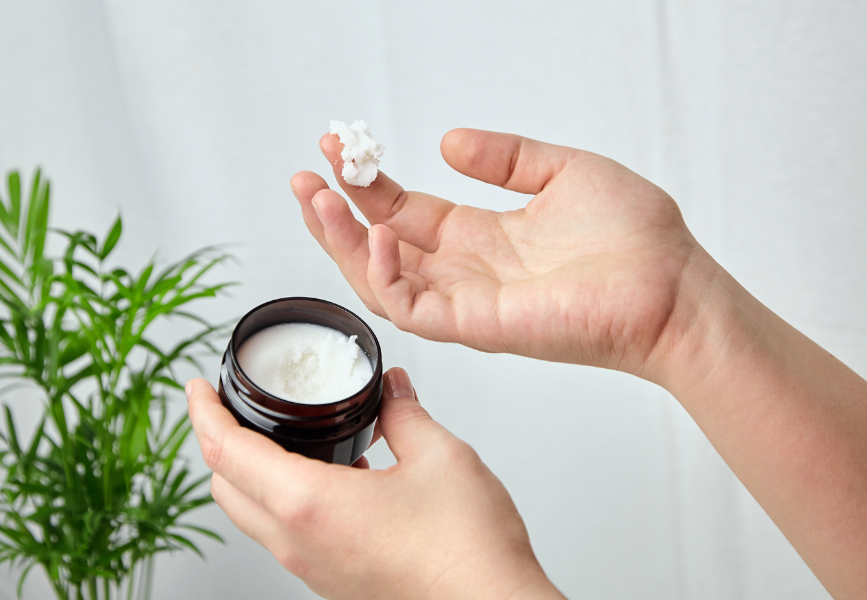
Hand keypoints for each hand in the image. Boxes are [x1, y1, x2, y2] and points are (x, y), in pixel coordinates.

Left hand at [186, 369, 563, 599]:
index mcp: (310, 505)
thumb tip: (393, 390)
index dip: (204, 413)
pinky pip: (286, 537)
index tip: (198, 387)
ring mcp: (314, 570)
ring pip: (253, 517)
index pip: (227, 453)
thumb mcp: (440, 457)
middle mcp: (299, 544)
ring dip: (250, 474)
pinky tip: (329, 478)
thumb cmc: (466, 552)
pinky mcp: (334, 582)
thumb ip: (406, 414)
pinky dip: (284, 500)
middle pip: (226, 489)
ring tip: (278, 438)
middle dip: (218, 443)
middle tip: (229, 409)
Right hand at [290, 129, 703, 378]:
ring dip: (340, 242)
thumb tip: (449, 142)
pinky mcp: (477, 325)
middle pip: (377, 246)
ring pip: (378, 280)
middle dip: (335, 212)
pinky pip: (411, 306)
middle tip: (305, 175)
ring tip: (316, 198)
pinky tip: (375, 233)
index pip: (403, 211)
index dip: (367, 182)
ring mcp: (466, 301)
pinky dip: (383, 274)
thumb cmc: (635, 238)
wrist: (673, 285)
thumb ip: (505, 158)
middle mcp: (464, 271)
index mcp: (480, 236)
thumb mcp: (562, 171)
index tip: (339, 146)